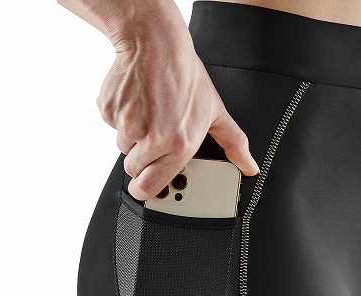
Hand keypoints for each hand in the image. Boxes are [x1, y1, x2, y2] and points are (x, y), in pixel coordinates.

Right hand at [97, 16, 258, 199]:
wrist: (156, 43)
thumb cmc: (186, 77)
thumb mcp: (216, 112)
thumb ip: (233, 144)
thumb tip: (250, 167)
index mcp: (178, 146)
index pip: (151, 187)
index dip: (145, 189)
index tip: (145, 186)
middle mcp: (153, 139)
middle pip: (133, 169)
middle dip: (140, 159)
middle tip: (152, 137)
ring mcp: (128, 124)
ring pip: (123, 145)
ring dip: (132, 134)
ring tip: (149, 111)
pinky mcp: (110, 111)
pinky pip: (111, 124)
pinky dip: (120, 115)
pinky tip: (136, 100)